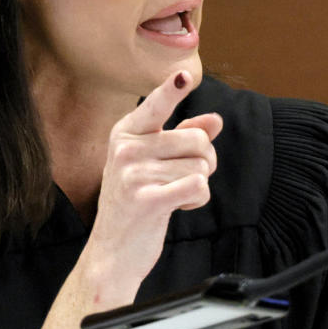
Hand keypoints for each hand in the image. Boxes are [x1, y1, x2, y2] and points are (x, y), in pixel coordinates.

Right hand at [34, 69, 220, 328]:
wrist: (111, 253)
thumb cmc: (134, 203)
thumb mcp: (151, 164)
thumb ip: (182, 137)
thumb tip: (215, 121)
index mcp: (124, 133)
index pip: (155, 105)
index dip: (171, 90)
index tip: (183, 75)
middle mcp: (126, 148)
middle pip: (196, 140)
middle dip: (204, 160)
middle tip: (183, 177)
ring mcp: (133, 173)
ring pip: (200, 167)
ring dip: (197, 185)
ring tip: (172, 195)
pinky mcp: (147, 198)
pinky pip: (198, 187)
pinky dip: (197, 200)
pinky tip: (177, 207)